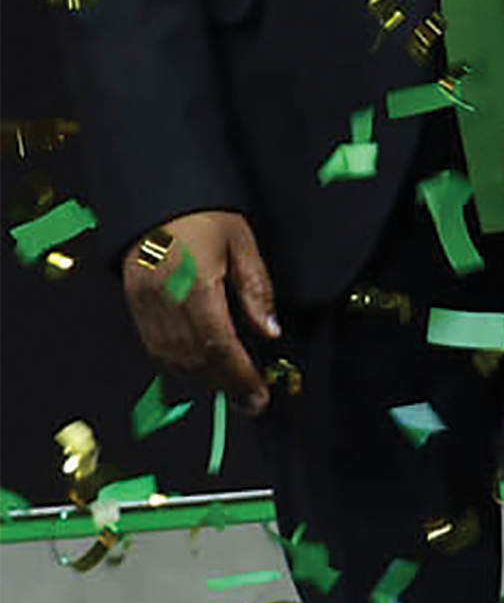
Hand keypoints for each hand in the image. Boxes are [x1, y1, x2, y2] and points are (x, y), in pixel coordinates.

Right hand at [123, 209, 276, 410]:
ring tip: (232, 390)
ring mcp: (145, 306)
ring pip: (173, 359)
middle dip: (226, 386)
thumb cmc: (202, 216)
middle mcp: (165, 300)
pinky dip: (180, 366)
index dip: (240, 376)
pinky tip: (202, 371)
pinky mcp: (135, 307)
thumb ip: (257, 290)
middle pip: (195, 359)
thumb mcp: (243, 244)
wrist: (157, 200)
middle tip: (251, 402)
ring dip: (204, 381)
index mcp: (195, 284)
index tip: (259, 395)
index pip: (219, 344)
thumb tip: (269, 331)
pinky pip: (156, 348)